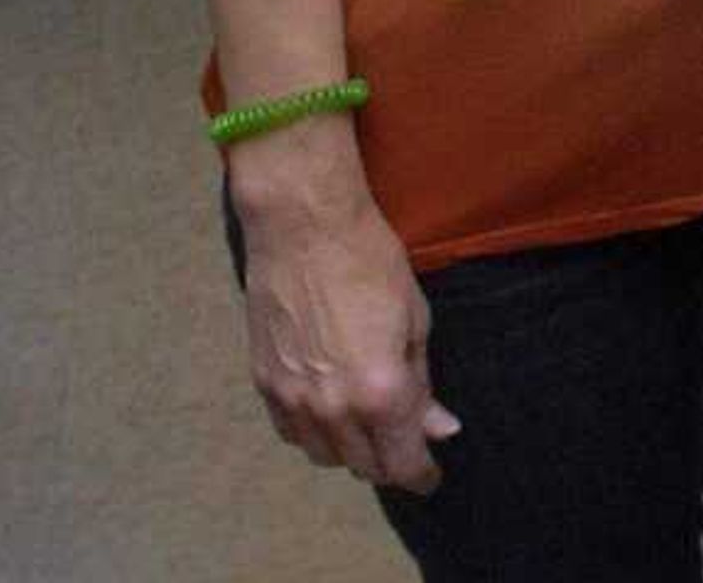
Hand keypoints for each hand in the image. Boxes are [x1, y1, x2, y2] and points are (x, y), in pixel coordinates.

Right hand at [235, 156, 459, 493]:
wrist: (303, 228)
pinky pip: (291, 433)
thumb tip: (438, 427)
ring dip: (351, 450)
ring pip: (325, 456)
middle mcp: (333, 410)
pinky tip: (328, 411)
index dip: (422, 474)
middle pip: (364, 466)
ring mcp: (292, 401)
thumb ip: (422, 383)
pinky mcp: (264, 384)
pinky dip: (314, 433)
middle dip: (390, 461)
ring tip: (367, 425)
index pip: (403, 462)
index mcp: (380, 394)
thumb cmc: (371, 263)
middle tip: (404, 441)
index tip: (430, 474)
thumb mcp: (415, 321)